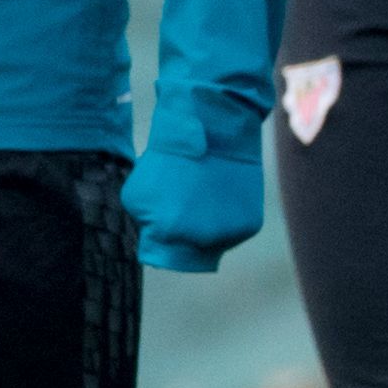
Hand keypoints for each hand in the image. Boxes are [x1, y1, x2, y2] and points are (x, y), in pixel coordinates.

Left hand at [127, 145, 266, 271]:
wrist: (215, 132)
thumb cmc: (170, 158)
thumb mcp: (137, 191)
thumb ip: (145, 222)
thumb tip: (157, 237)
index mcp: (169, 231)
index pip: (161, 256)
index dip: (161, 237)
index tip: (164, 220)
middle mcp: (201, 239)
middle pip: (188, 253)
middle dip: (183, 234)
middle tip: (184, 206)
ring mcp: (228, 234)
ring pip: (213, 246)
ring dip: (207, 230)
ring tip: (204, 199)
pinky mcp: (250, 226)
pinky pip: (233, 234)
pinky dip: (227, 221)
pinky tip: (222, 198)